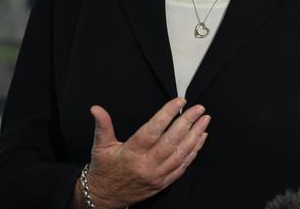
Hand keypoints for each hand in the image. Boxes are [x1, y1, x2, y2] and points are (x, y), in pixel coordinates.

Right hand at [85, 97, 209, 208]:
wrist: (104, 198)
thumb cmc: (104, 169)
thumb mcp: (100, 146)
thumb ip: (103, 125)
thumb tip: (96, 108)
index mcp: (131, 153)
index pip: (153, 130)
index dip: (167, 114)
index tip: (179, 102)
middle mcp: (146, 165)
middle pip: (172, 141)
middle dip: (188, 122)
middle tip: (199, 109)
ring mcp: (157, 175)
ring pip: (181, 154)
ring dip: (195, 136)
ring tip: (204, 121)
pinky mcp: (163, 183)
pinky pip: (182, 167)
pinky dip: (193, 152)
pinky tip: (200, 139)